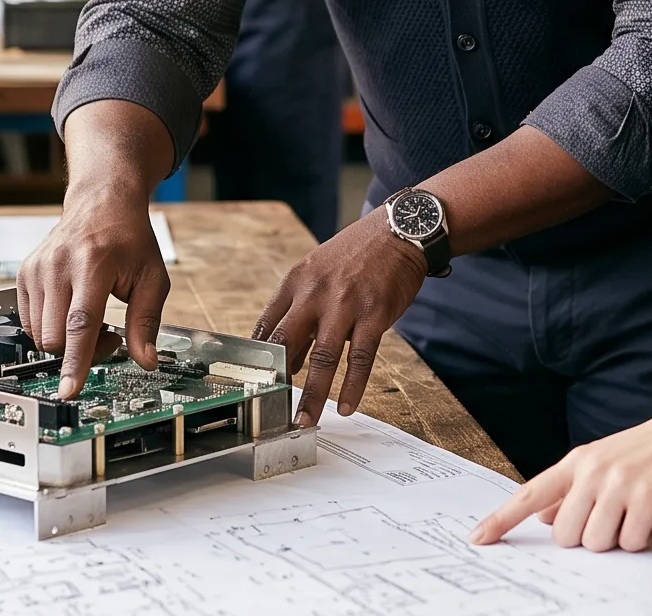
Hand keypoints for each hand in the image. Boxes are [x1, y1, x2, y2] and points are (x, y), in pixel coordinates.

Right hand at [18, 176, 168, 396]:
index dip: (75, 362)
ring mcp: (36, 269)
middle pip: (56, 337)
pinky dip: (51, 328)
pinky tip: (71, 312)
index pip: (79, 324)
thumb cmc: (129, 239)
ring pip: (40, 335)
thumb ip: (147, 322)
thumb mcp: (152, 278)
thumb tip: (146, 362)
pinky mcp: (24, 274)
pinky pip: (29, 322)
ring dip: (66, 341)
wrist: (101, 203)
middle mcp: (58, 266)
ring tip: (91, 319)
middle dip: (81, 351)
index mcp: (92, 265)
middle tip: (110, 335)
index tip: (68, 390)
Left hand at [254, 210, 427, 425]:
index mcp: (296, 282)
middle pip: (288, 344)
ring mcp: (344, 304)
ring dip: (313, 394)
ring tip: (306, 419)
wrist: (397, 231)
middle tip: (272, 410)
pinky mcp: (374, 314)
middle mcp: (315, 292)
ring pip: (323, 357)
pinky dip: (352, 386)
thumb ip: (301, 310)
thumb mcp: (318, 271)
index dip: (259, 359)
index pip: (268, 326)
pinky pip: (360, 357)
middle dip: (278, 381)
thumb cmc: (356, 254)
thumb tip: (290, 357)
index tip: (255, 384)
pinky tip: (347, 405)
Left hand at [470, 402, 651, 551]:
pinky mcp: (646, 497)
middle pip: (565, 535)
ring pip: (596, 544)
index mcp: (578, 461)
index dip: (502, 518)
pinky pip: (631, 543)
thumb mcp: (607, 462)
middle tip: (614, 518)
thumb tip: (542, 516)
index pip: (530, 493)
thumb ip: (573, 490)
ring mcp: (619, 483)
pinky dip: (644, 538)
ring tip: (637, 512)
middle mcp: (593, 470)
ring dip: (618, 539)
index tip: (478, 537)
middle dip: (588, 539)